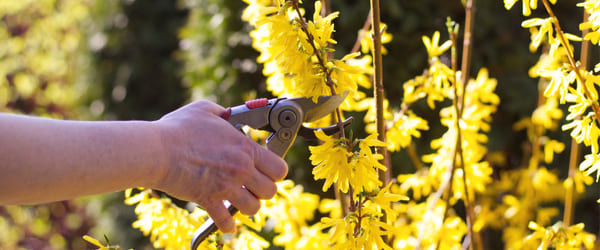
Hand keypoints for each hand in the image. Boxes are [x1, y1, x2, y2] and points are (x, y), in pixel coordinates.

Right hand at [151, 100, 287, 232]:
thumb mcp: (204, 110)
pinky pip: (226, 221)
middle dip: (263, 189)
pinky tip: (227, 222)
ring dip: (248, 205)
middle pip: (270, 191)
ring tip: (240, 199)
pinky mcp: (208, 200)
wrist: (156, 150)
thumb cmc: (178, 129)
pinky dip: (227, 224)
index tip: (266, 169)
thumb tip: (228, 114)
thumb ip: (223, 113)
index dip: (275, 170)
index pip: (279, 168)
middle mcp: (241, 169)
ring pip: (254, 208)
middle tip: (253, 185)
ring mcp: (226, 186)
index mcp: (244, 147)